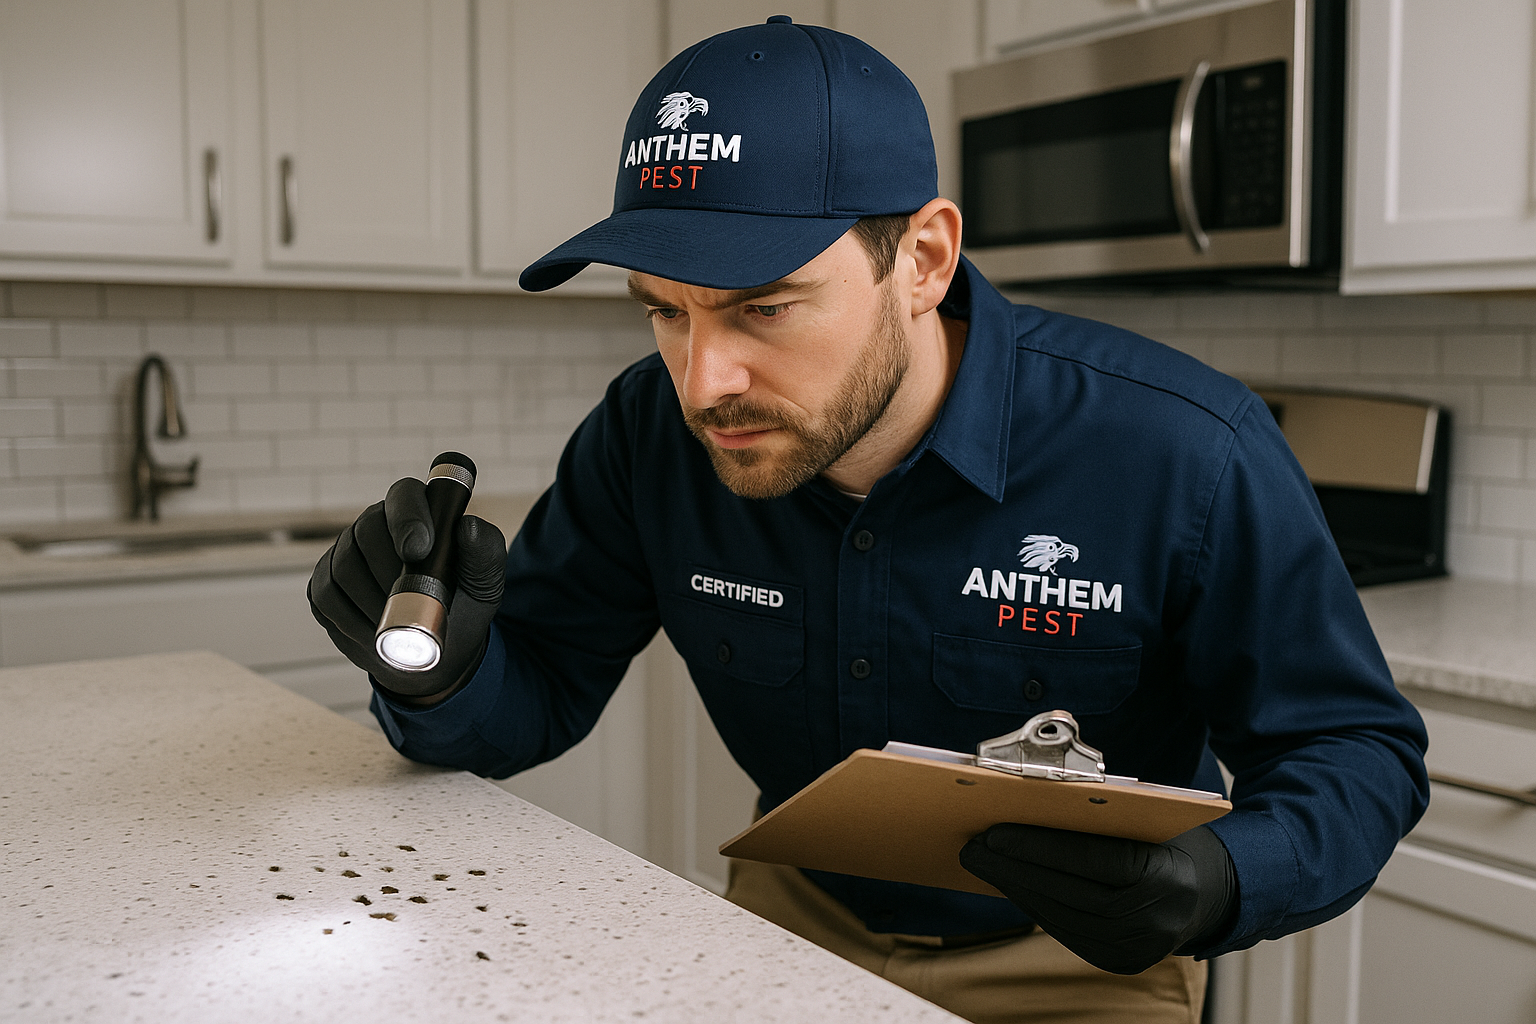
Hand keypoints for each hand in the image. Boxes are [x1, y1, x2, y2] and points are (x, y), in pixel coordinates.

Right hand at [308, 476, 505, 700]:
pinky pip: (326, 596)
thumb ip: (484, 551)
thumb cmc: (464, 604)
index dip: (407, 518)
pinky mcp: (324, 584)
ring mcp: (344, 553)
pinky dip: (351, 619)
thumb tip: (466, 525)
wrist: (436, 649)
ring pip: (344, 567)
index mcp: (418, 511)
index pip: (403, 495)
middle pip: (366, 531)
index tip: (419, 549)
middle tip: (414, 603)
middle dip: (390, 571)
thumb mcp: (485, 582)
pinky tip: (374, 633)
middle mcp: (375, 525)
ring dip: (372, 601)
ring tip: (399, 625)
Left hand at [959, 823, 1235, 974]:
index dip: (1039, 847)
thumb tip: (1030, 807)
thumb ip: (1100, 820)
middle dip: (1014, 869)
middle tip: (974, 847)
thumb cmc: (1173, 842)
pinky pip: (1069, 933)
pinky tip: (1011, 885)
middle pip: (1070, 894)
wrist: (1215, 893)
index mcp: (1167, 877)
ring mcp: (1141, 949)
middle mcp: (1156, 921)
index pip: (1093, 860)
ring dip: (1017, 889)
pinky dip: (1037, 907)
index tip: (995, 831)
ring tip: (983, 863)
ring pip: (1063, 918)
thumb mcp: (1148, 823)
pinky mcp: (1124, 962)